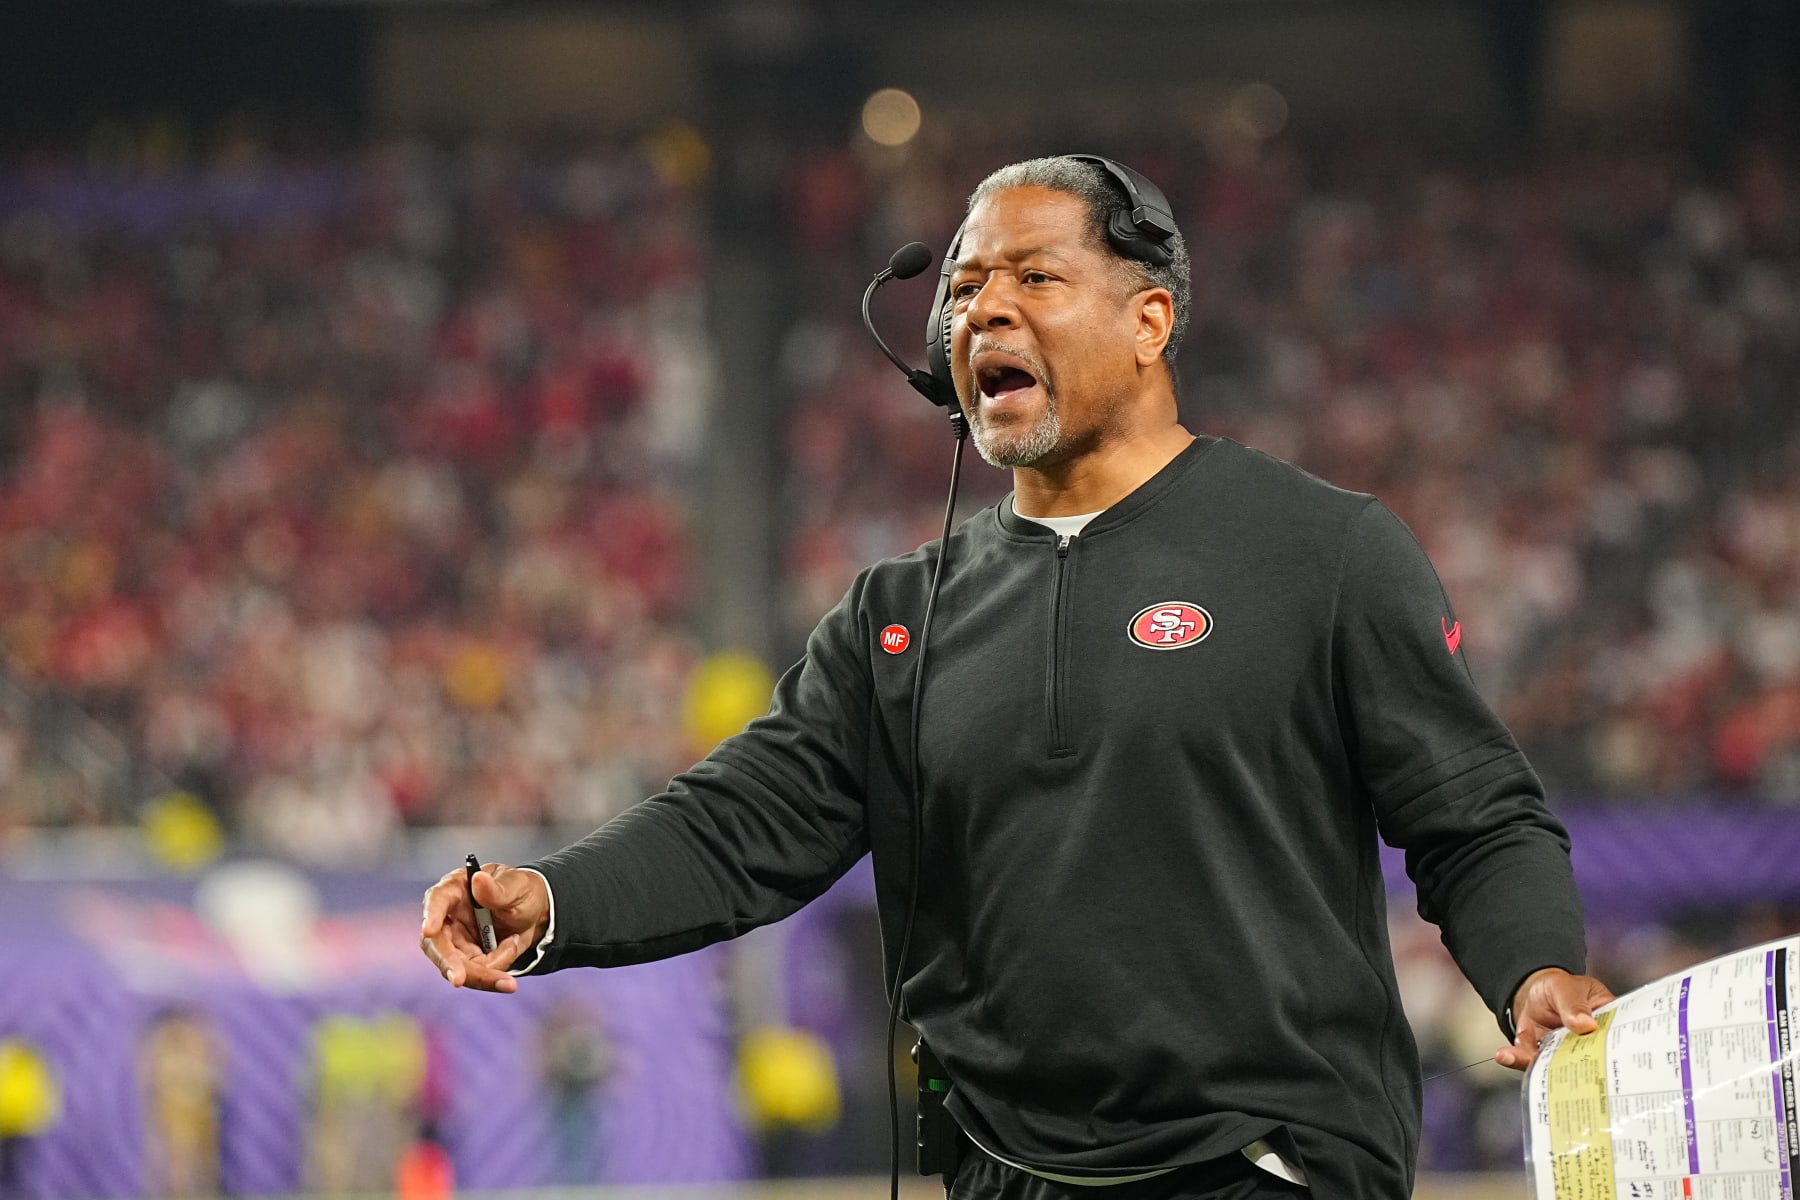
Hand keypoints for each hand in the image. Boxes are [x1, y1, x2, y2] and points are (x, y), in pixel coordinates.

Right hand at [419, 863, 549, 992]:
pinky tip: (511, 947)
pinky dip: (495, 970)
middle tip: (459, 981)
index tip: (429, 931)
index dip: (431, 914)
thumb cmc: (521, 891)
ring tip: (514, 944)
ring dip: (485, 970)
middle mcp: (448, 917)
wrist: (535, 914)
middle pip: (438, 944)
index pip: (437, 899)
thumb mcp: (516, 886)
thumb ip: (498, 888)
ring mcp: (455, 941)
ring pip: (456, 967)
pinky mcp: (465, 960)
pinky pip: (475, 975)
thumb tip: (479, 879)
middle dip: (449, 963)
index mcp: (455, 889)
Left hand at [1497, 967, 1615, 1070]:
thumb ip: (1573, 1004)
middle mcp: (1589, 1045)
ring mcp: (1566, 1053)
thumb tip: (1585, 1024)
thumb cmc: (1559, 987)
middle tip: (1562, 1068)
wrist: (1534, 992)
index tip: (1601, 1059)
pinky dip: (1518, 1060)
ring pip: (1560, 1068)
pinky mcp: (1545, 1057)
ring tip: (1524, 1059)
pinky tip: (1505, 1055)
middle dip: (1577, 1071)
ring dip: (1542, 1069)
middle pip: (1590, 1063)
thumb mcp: (1566, 988)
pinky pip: (1533, 1062)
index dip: (1614, 1056)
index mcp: (1606, 1025)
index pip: (1617, 1044)